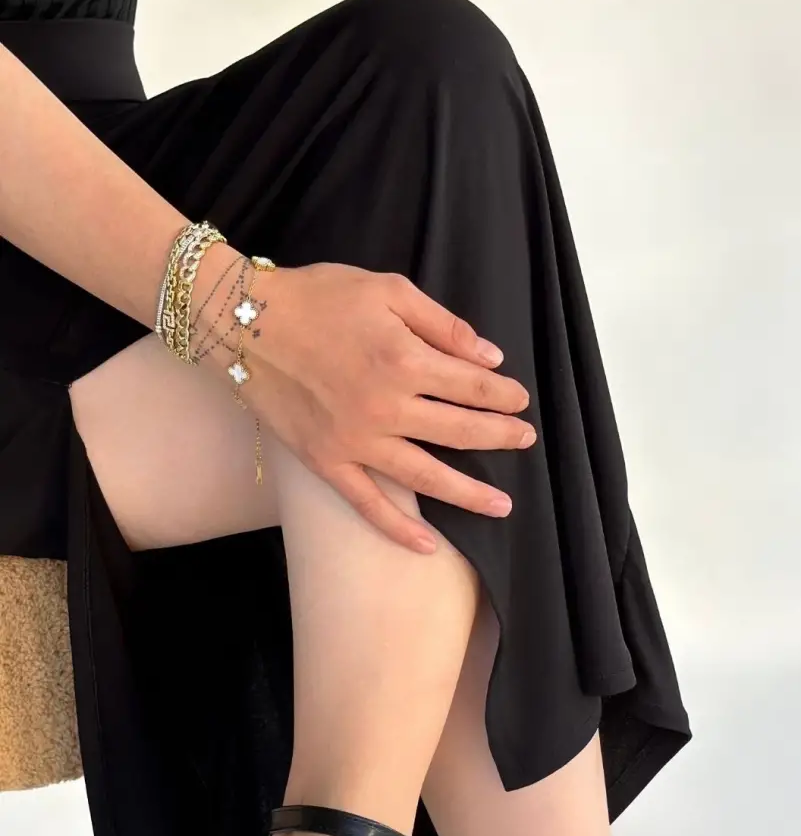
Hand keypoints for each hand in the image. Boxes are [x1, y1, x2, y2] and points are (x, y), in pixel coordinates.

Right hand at [196, 253, 534, 551]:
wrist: (241, 321)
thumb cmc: (316, 297)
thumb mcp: (387, 289)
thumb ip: (442, 324)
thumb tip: (489, 358)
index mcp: (404, 360)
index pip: (472, 385)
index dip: (502, 394)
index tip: (519, 400)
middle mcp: (386, 407)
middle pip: (460, 431)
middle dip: (499, 437)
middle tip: (524, 441)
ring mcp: (356, 441)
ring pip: (426, 475)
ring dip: (469, 494)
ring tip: (502, 506)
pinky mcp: (327, 462)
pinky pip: (368, 504)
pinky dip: (398, 528)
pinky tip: (428, 546)